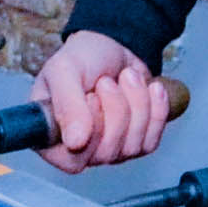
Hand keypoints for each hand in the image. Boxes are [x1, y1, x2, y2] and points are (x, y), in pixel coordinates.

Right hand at [32, 32, 173, 171]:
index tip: (91, 98)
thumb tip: (75, 142)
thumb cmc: (82, 58)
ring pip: (132, 146)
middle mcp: (78, 150)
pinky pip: (152, 141)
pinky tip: (150, 88)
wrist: (114, 46)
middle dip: (115, 109)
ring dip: (136, 103)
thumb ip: (66, 104)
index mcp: (51, 136)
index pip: (71, 161)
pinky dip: (156, 109)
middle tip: (106, 81)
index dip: (88, 131)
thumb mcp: (65, 70)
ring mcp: (109, 150)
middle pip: (106, 153)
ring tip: (126, 77)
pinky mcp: (136, 144)